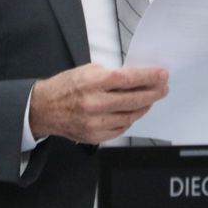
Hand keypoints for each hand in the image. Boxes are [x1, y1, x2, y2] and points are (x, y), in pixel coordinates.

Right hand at [29, 62, 168, 144]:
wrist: (44, 109)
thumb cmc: (66, 87)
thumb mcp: (87, 71)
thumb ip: (111, 75)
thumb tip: (136, 78)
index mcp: (93, 83)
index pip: (128, 79)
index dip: (148, 77)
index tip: (162, 74)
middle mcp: (95, 104)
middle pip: (134, 100)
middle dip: (153, 93)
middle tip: (163, 88)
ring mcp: (95, 123)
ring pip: (130, 116)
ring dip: (144, 107)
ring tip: (150, 99)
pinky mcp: (95, 136)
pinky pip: (121, 129)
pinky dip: (130, 119)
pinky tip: (133, 111)